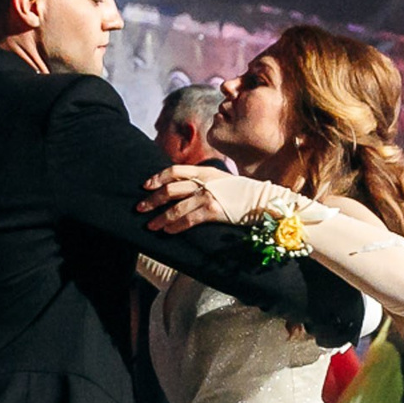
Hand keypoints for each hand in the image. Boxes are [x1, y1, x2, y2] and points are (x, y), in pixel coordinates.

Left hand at [140, 165, 269, 233]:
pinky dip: (175, 226)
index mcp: (205, 171)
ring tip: (150, 226)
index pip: (175, 171)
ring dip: (160, 217)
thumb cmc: (244, 193)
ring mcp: (208, 196)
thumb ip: (205, 182)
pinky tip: (168, 232)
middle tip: (140, 208)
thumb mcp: (222, 180)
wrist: (263, 200)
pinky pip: (188, 219)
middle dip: (152, 199)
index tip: (145, 186)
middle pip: (170, 189)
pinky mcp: (213, 211)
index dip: (158, 177)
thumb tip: (186, 188)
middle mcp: (204, 182)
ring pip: (176, 207)